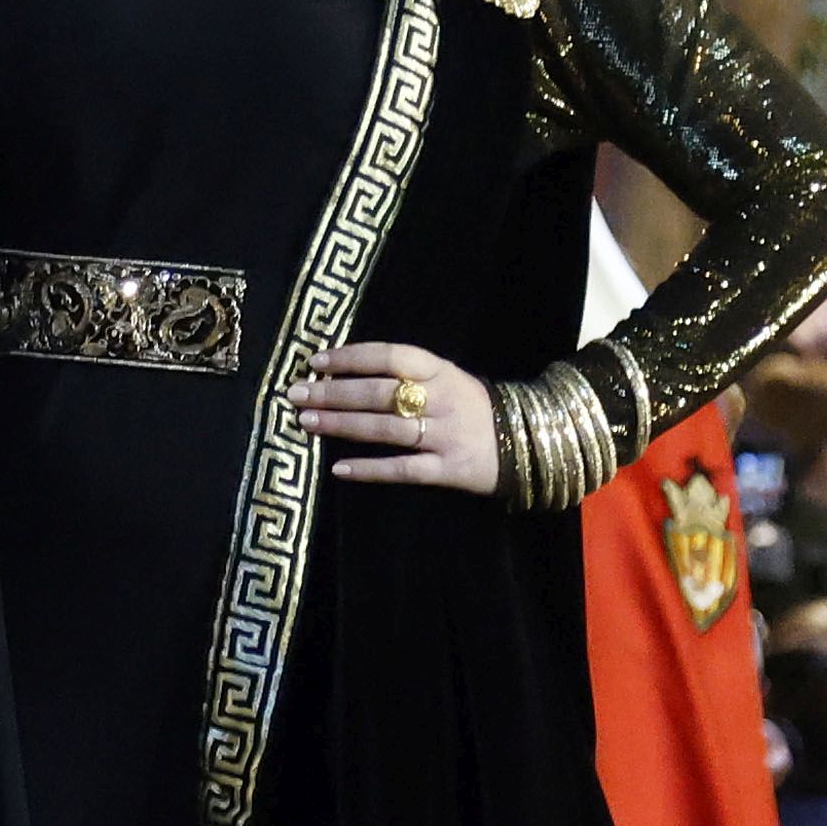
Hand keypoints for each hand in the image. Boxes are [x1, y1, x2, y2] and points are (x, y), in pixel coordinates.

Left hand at [297, 341, 496, 492]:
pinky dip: (370, 469)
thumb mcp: (448, 380)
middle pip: (380, 392)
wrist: (531, 443)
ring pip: (385, 428)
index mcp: (440, 370)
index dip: (351, 357)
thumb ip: (407, 376)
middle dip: (333, 392)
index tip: (315, 362)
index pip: (389, 356)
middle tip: (295, 394)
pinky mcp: (449, 469)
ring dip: (342, 425)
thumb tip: (344, 373)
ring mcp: (446, 435)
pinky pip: (403, 469)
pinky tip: (338, 469)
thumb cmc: (474, 409)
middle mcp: (441, 398)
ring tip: (306, 423)